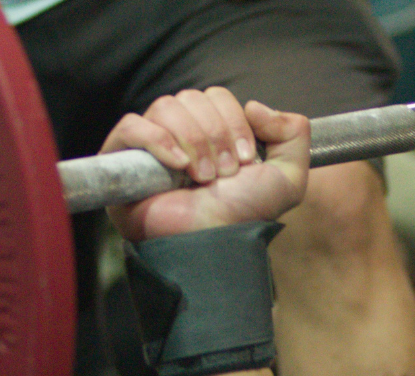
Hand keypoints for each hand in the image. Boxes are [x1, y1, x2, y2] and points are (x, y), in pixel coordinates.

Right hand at [101, 87, 310, 240]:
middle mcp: (178, 134)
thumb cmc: (243, 215)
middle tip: (223, 173)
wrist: (212, 241)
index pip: (216, 95)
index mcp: (210, 132)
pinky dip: (158, 140)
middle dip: (215, 134)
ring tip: (200, 177)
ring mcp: (147, 145)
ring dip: (192, 141)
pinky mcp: (120, 158)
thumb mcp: (288, 177)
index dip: (234, 122)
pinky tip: (176, 166)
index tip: (245, 161)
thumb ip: (294, 132)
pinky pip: (132, 126)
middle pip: (191, 97)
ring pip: (165, 107)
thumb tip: (254, 105)